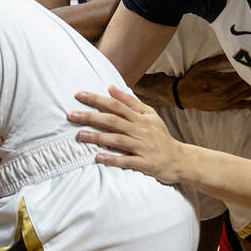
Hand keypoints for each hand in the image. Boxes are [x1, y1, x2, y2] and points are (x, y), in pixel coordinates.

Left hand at [71, 87, 188, 183]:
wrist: (179, 159)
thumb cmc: (160, 136)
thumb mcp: (149, 115)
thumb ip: (130, 102)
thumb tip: (111, 87)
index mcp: (140, 117)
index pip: (116, 105)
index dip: (97, 99)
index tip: (79, 95)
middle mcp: (140, 130)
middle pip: (113, 120)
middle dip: (91, 117)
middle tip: (72, 115)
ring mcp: (142, 146)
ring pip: (117, 139)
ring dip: (98, 137)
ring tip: (80, 135)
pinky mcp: (144, 163)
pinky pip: (126, 160)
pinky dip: (113, 158)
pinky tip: (99, 157)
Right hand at [174, 56, 250, 110]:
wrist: (183, 96)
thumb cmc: (192, 79)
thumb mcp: (204, 66)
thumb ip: (220, 61)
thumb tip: (234, 56)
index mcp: (223, 81)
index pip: (243, 74)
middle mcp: (228, 93)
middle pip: (247, 85)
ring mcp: (227, 101)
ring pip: (246, 95)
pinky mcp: (226, 107)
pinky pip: (241, 106)